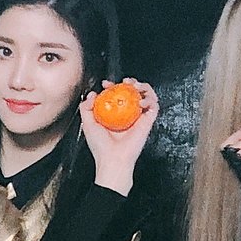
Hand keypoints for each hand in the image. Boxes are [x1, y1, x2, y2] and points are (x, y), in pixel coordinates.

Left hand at [82, 78, 158, 193]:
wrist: (113, 159)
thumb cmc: (100, 146)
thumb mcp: (87, 124)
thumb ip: (86, 108)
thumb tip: (92, 94)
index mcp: (114, 114)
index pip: (116, 94)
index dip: (113, 86)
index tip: (106, 84)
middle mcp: (127, 114)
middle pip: (133, 91)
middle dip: (130, 82)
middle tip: (124, 82)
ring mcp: (138, 117)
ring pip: (146, 95)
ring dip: (143, 86)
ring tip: (135, 86)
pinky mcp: (148, 122)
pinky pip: (154, 106)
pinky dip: (150, 99)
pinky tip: (141, 102)